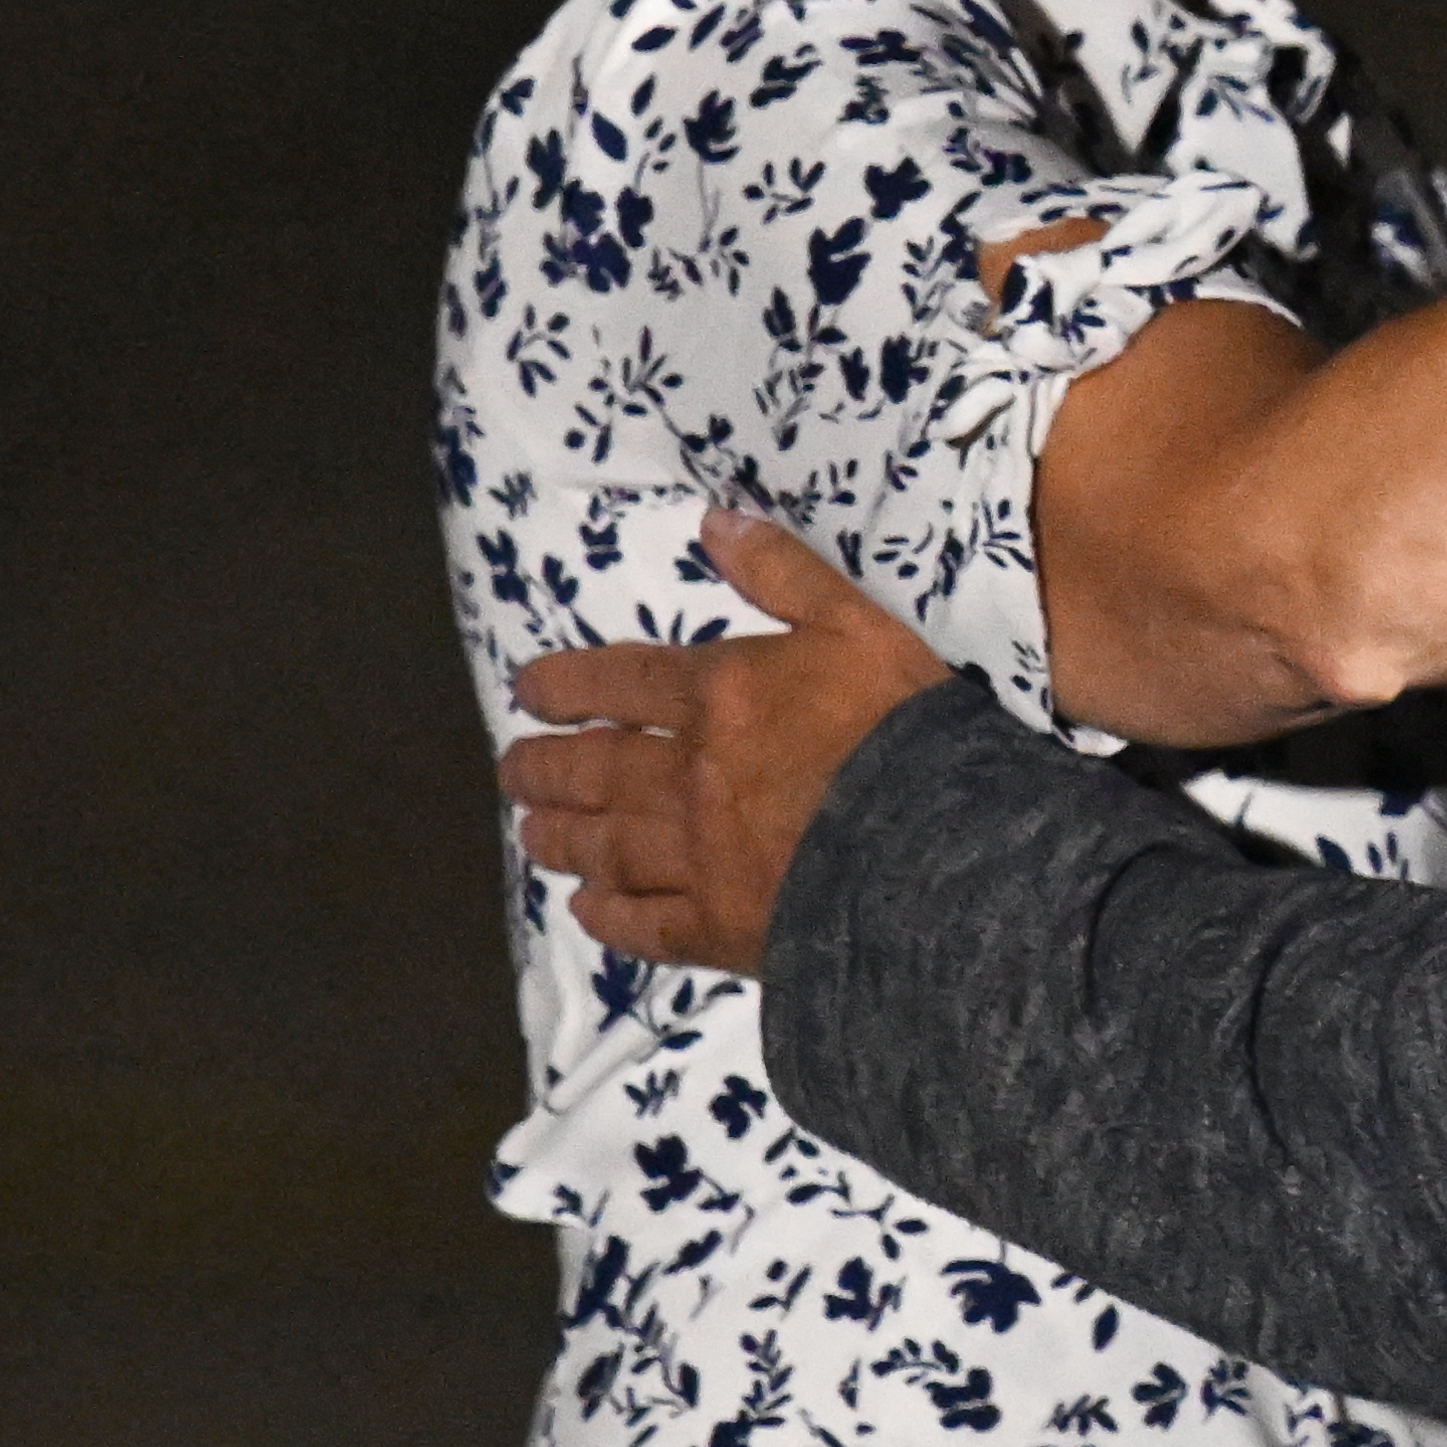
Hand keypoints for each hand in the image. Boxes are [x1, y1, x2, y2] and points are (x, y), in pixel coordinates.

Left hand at [498, 505, 954, 971]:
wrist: (932, 845)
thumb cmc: (900, 727)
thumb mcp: (857, 622)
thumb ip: (784, 571)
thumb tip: (713, 520)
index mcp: (718, 696)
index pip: (621, 682)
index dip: (566, 684)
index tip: (527, 691)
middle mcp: (687, 776)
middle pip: (595, 770)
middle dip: (545, 768)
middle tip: (513, 769)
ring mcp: (696, 857)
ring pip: (606, 846)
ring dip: (561, 837)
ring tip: (531, 833)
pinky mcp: (717, 926)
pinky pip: (645, 925)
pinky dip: (609, 918)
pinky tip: (587, 910)